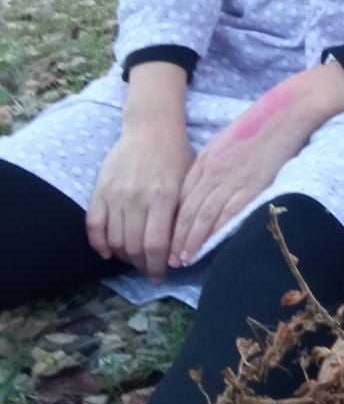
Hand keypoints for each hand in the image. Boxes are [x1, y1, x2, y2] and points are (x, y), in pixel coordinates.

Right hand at [87, 63, 192, 281]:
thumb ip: (184, 212)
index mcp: (165, 196)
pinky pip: (93, 226)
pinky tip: (108, 252)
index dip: (157, 266)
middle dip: (142, 265)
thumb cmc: (177, 155)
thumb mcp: (190, 181)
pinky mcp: (100, 190)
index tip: (160, 276)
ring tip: (134, 260)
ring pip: (115, 240)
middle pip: (134, 246)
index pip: (157, 244)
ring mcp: (116, 194)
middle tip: (149, 271)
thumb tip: (182, 249)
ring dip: (123, 257)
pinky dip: (99, 244)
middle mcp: (138, 197)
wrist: (152, 127)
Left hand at [170, 62, 343, 268]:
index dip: (172, 223)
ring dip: (191, 240)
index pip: (181, 199)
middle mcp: (213, 172)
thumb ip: (212, 166)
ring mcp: (231, 179)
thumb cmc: (259, 126)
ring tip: (183, 259)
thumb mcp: (225, 144)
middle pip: (187, 211)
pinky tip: (208, 246)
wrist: (285, 114)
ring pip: (203, 216)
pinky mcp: (252, 185)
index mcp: (205, 161)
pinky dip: (215, 232)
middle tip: (168, 260)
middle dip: (176, 238)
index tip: (165, 241)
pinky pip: (228, 213)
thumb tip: (203, 191)